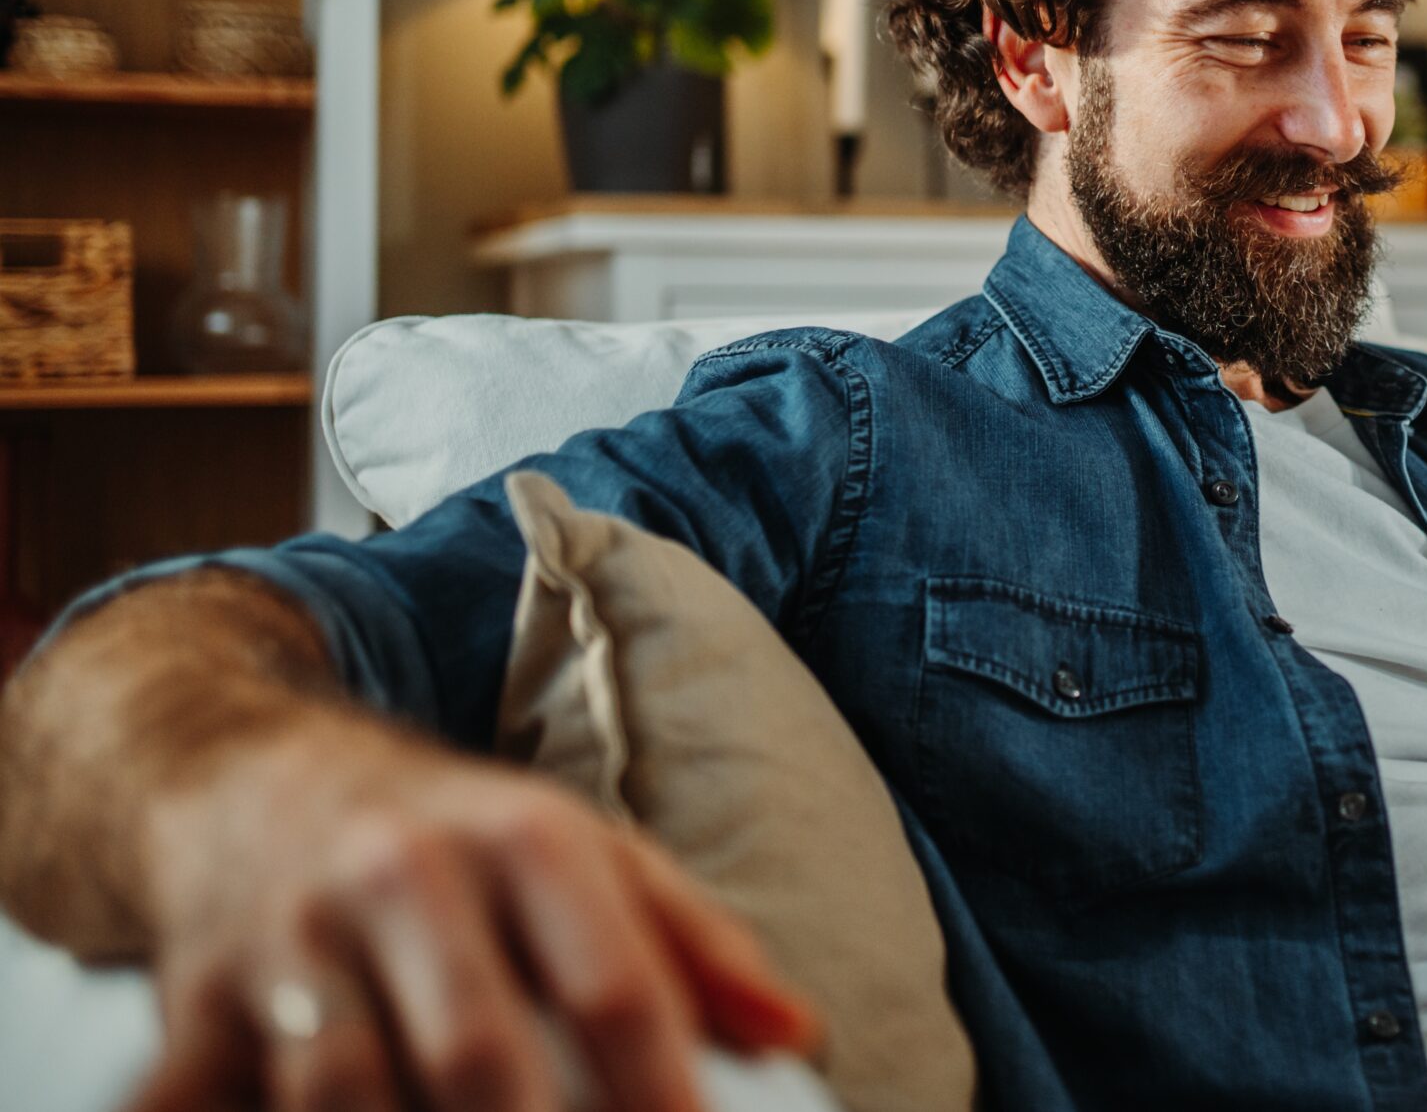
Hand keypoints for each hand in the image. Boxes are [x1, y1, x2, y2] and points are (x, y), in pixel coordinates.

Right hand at [126, 712, 819, 1111]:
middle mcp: (406, 874)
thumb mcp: (590, 853)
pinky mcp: (194, 1004)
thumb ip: (696, 943)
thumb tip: (798, 1032)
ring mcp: (292, 940)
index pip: (614, 980)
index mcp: (527, 838)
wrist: (255, 779)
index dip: (661, 1089)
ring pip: (345, 1096)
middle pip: (479, 1052)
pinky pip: (218, 1100)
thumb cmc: (462, 840)